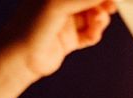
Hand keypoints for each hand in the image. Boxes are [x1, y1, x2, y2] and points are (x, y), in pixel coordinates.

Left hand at [2, 0, 117, 80]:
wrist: (22, 57)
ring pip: (91, 17)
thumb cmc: (32, 25)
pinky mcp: (69, 40)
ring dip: (99, 19)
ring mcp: (65, 23)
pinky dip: (94, 34)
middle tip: (110, 8)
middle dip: (100, 4)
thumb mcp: (59, 4)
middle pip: (88, 2)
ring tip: (98, 23)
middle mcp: (59, 6)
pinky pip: (88, 34)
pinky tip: (93, 35)